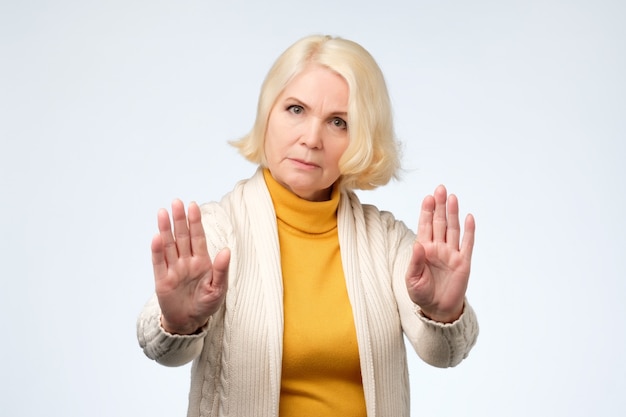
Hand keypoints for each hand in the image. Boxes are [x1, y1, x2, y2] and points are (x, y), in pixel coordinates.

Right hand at [151, 199, 229, 334]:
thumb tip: (226, 250)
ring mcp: (173, 269)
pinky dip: (157, 250)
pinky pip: (158, 263)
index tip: (193, 205)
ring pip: (169, 245)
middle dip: (180, 219)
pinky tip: (156, 237)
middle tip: (176, 202)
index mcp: (202, 261)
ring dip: (165, 229)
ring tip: (163, 212)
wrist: (189, 322)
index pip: (198, 237)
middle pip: (182, 237)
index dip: (195, 221)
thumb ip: (222, 270)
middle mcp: (186, 261)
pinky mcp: (161, 280)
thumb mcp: (219, 289)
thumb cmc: (206, 304)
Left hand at [405, 185, 474, 322]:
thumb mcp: (412, 280)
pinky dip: (469, 231)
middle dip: (439, 206)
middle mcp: (438, 248)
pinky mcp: (463, 262)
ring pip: (453, 229)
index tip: (428, 197)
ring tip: (452, 197)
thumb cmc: (421, 294)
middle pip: (439, 222)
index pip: (425, 226)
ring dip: (452, 213)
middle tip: (440, 189)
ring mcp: (452, 254)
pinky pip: (467, 244)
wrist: (438, 310)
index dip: (426, 211)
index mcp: (424, 250)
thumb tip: (418, 245)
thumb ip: (415, 262)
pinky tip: (469, 217)